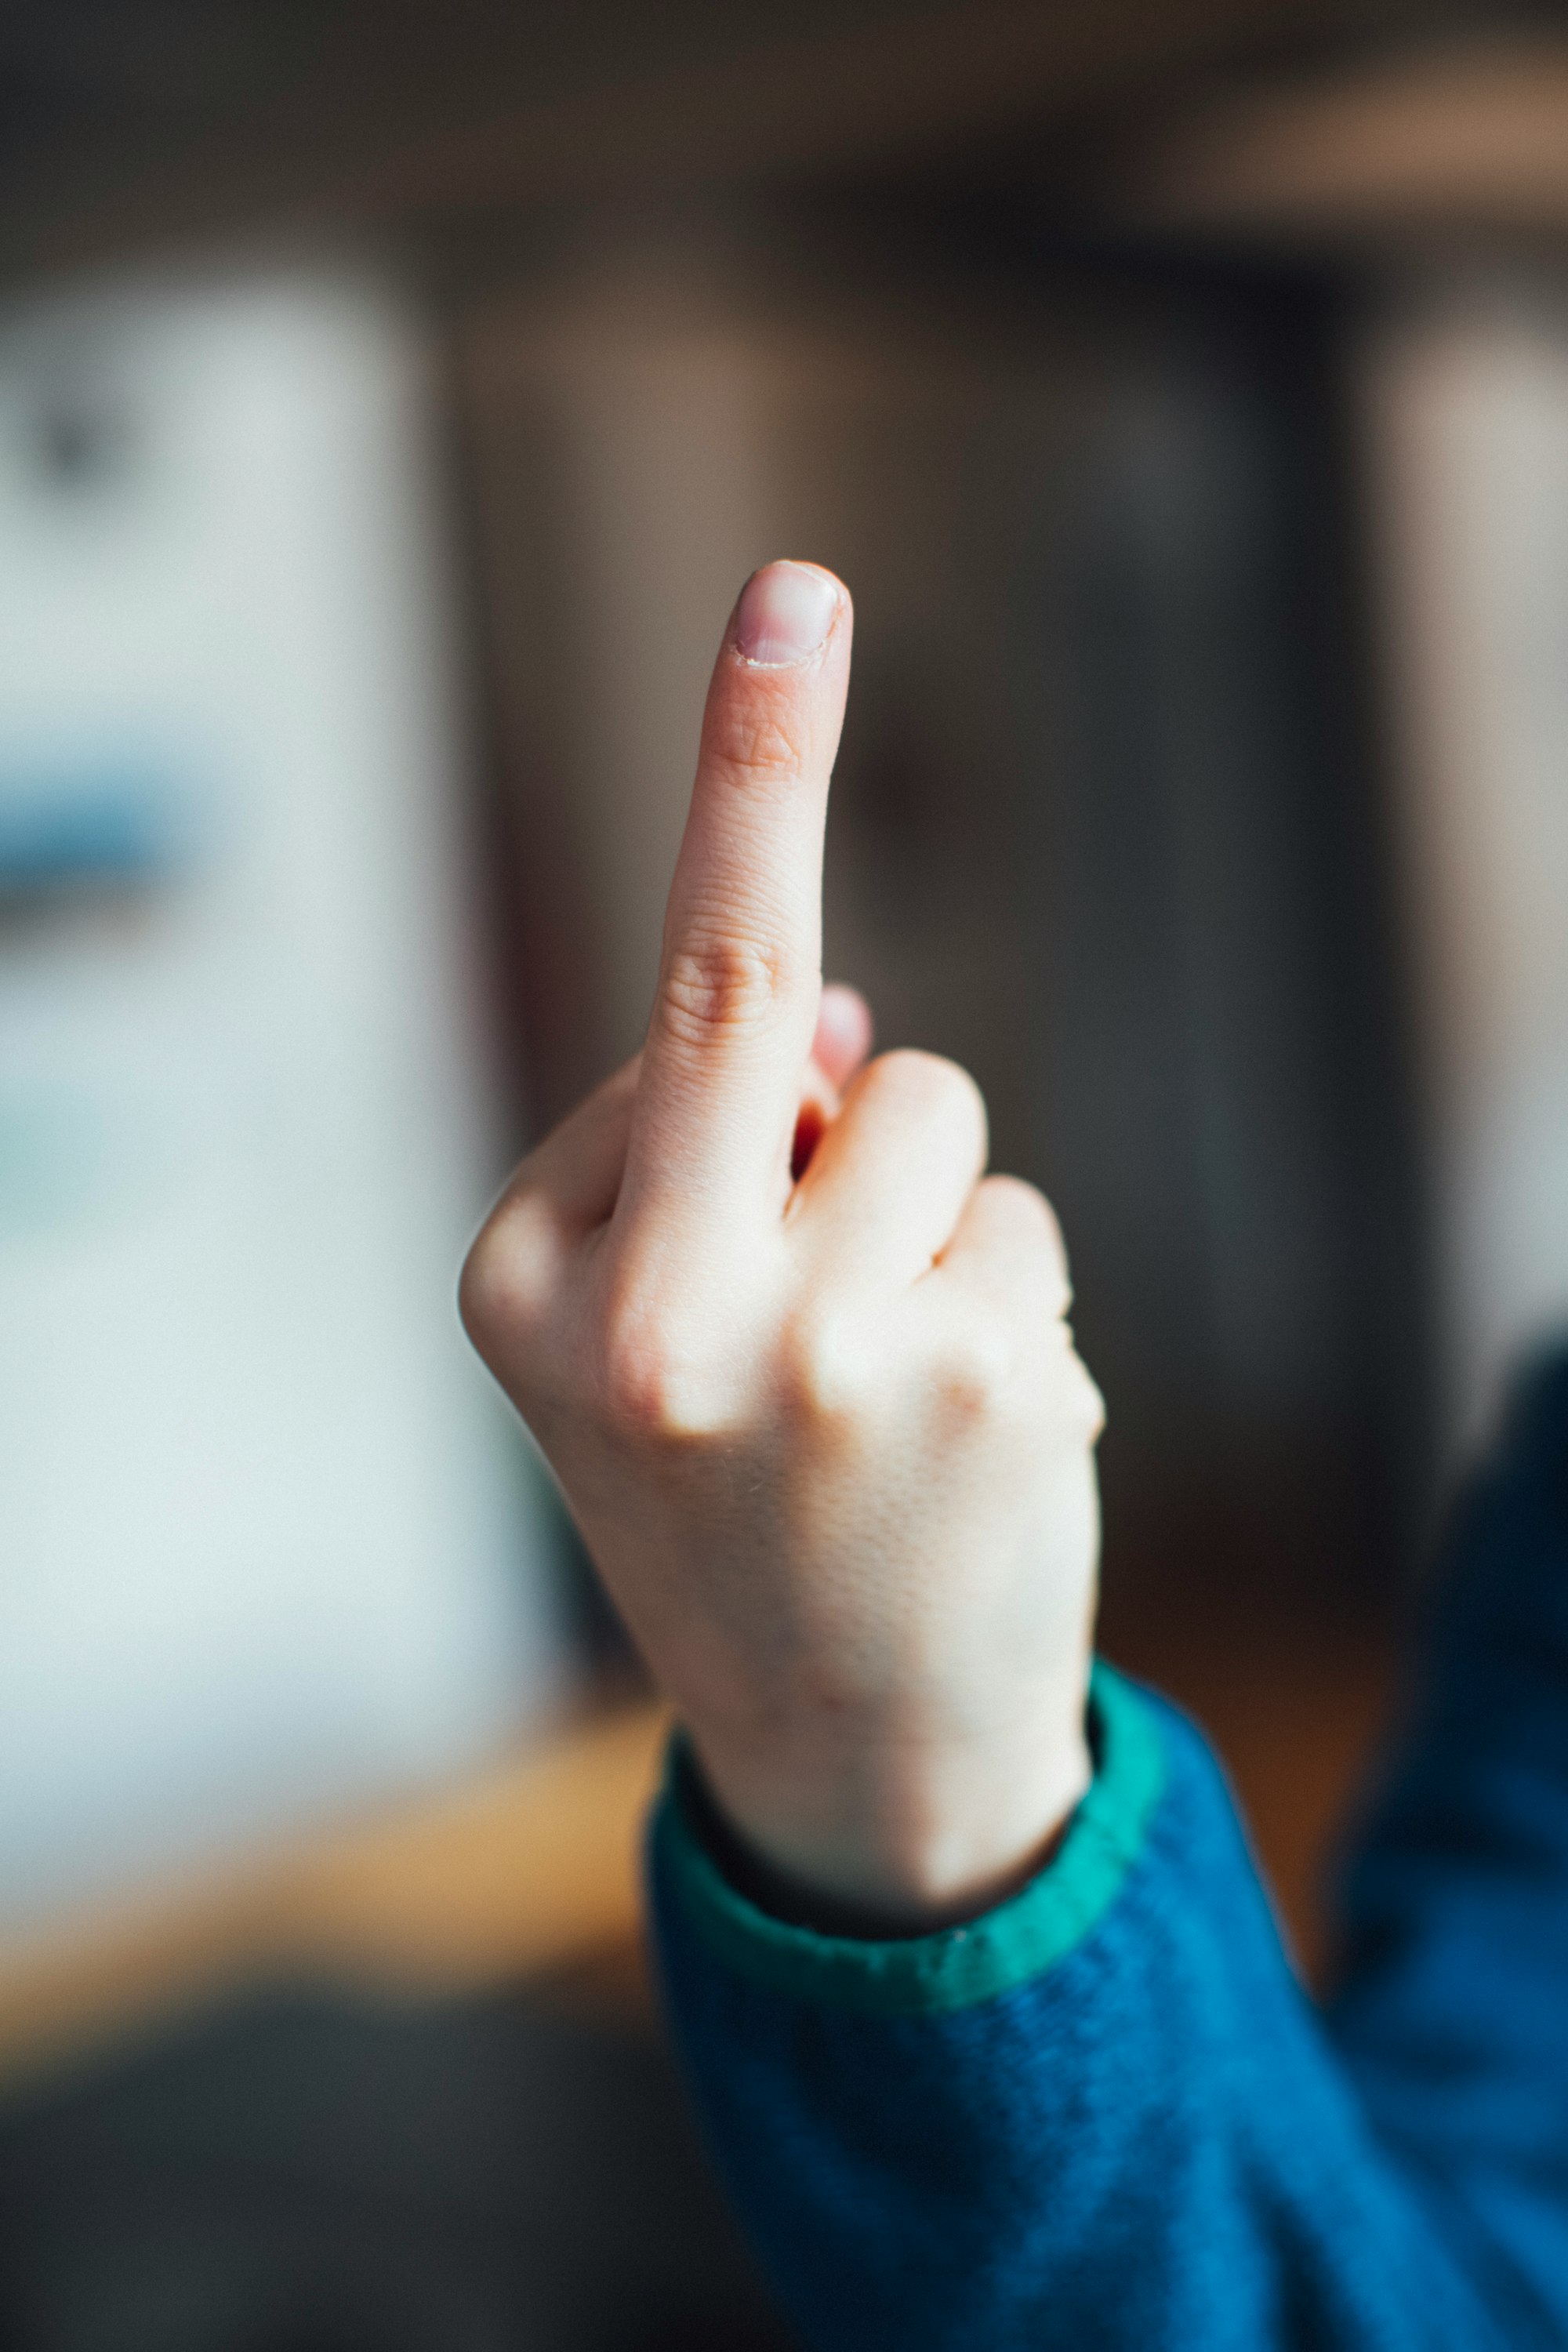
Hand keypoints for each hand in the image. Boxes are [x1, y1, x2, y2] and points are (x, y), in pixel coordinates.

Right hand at [461, 561, 1103, 1927]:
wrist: (839, 1751)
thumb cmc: (724, 1498)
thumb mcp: (633, 1322)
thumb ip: (701, 1139)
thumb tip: (839, 1010)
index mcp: (526, 1275)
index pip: (678, 994)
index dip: (754, 770)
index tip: (794, 594)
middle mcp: (658, 1313)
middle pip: (816, 1025)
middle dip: (829, 1019)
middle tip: (805, 903)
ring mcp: (831, 1359)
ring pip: (935, 1120)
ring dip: (921, 1211)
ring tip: (882, 1369)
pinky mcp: (981, 1393)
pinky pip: (1019, 1228)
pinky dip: (998, 1299)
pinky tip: (954, 1435)